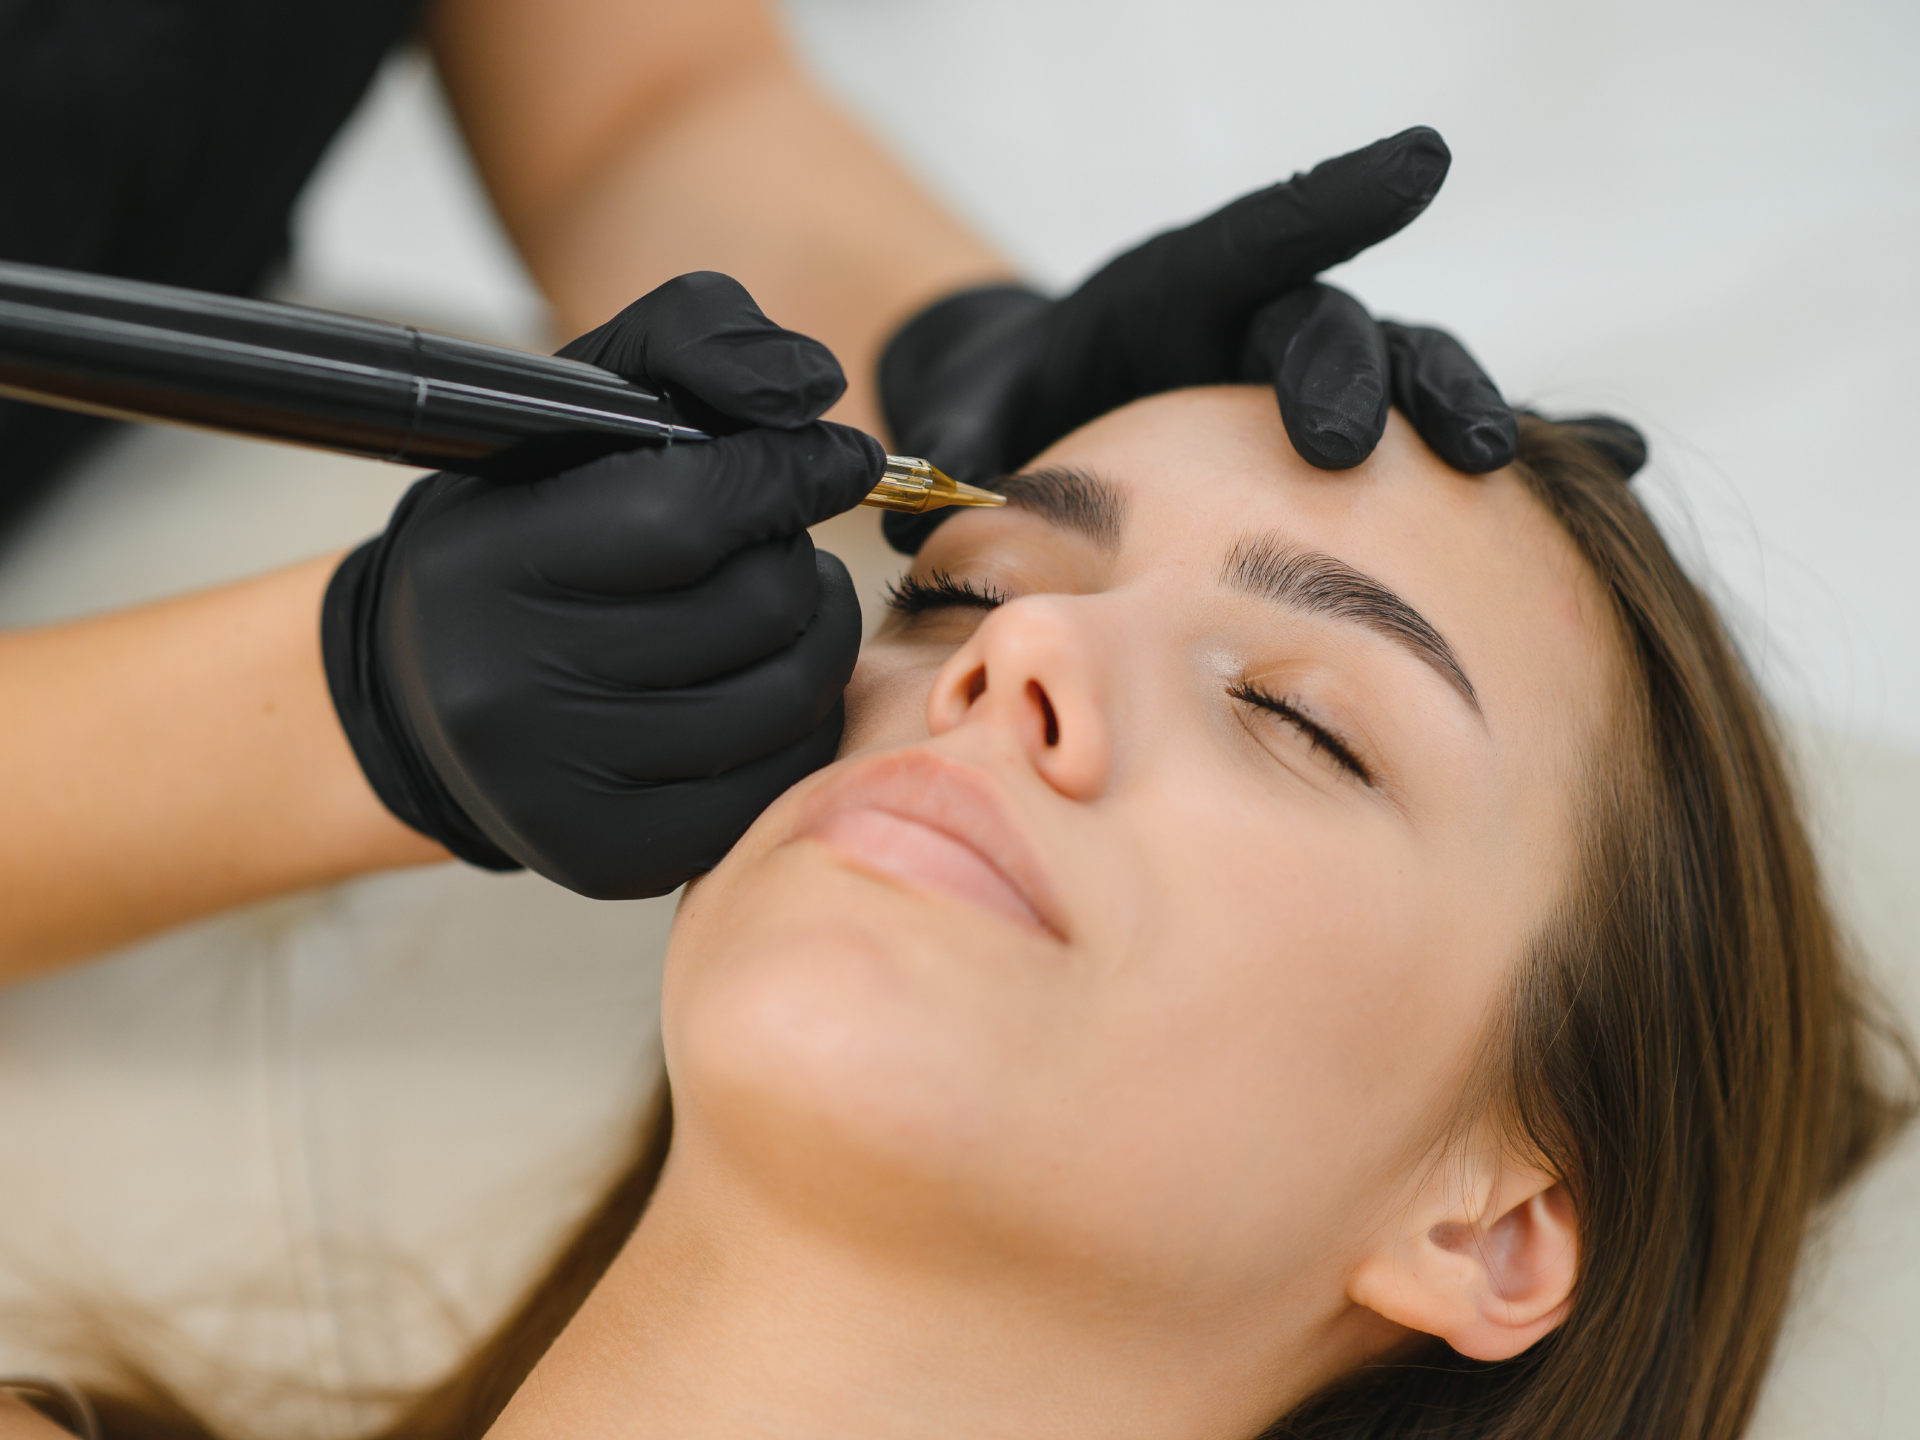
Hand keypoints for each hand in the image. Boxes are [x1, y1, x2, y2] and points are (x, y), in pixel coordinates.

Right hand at [322, 273, 882, 897]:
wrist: (422, 697)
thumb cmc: (520, 538)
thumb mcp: (572, 410)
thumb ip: (690, 345)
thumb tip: (813, 391)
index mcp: (491, 565)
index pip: (689, 513)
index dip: (789, 476)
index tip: (835, 459)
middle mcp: (512, 688)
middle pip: (753, 610)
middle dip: (796, 557)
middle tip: (780, 542)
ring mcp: (562, 787)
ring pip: (786, 697)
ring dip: (816, 634)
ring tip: (784, 605)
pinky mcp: (608, 859)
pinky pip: (777, 778)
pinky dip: (801, 720)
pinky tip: (766, 681)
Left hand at [878, 127, 1515, 550]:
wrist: (1056, 421)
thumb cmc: (1015, 422)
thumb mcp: (969, 432)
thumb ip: (957, 453)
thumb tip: (924, 493)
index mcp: (1165, 299)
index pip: (1247, 243)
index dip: (1332, 203)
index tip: (1424, 165)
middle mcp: (1253, 330)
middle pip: (1326, 326)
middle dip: (1356, 375)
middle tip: (1359, 443)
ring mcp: (1309, 384)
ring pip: (1404, 373)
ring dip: (1460, 408)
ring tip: (1515, 460)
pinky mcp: (1347, 438)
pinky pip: (1434, 439)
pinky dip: (1526, 447)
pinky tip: (1611, 458)